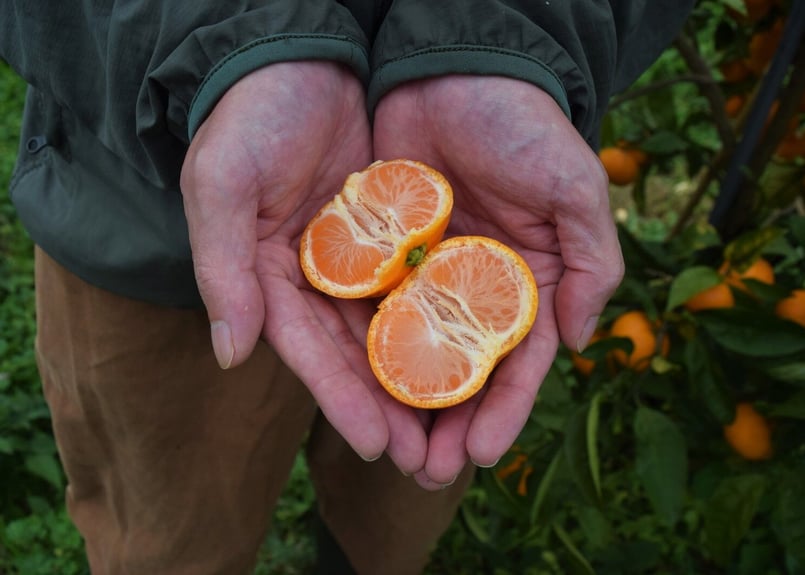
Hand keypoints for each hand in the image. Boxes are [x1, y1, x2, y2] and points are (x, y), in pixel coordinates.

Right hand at [180, 62, 424, 461]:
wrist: (297, 59)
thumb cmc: (248, 120)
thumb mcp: (221, 186)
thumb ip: (222, 270)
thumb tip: (229, 354)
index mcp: (270, 278)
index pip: (308, 353)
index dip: (341, 400)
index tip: (376, 446)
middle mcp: (317, 278)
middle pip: (357, 356)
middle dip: (390, 409)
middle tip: (427, 460)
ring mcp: (358, 258)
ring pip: (395, 330)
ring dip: (424, 378)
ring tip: (457, 427)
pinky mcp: (393, 233)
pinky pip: (420, 282)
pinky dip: (442, 318)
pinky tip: (473, 352)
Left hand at [373, 75, 623, 488]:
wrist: (453, 69)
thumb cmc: (523, 125)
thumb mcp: (574, 188)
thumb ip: (589, 262)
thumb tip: (583, 340)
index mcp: (520, 282)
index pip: (516, 362)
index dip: (503, 410)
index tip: (479, 454)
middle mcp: (469, 289)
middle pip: (458, 371)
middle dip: (446, 424)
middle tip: (426, 472)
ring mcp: (421, 276)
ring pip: (408, 353)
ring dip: (398, 405)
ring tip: (386, 451)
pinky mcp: (378, 254)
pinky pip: (365, 307)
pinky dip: (359, 349)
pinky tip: (348, 388)